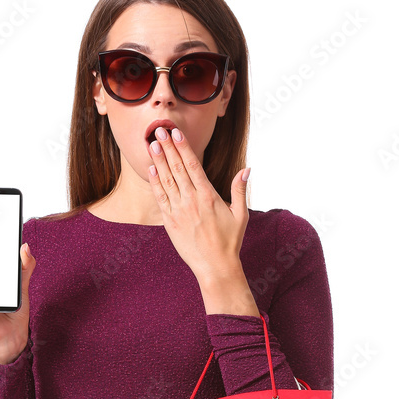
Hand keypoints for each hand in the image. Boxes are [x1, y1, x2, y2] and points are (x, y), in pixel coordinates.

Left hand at [147, 126, 250, 284]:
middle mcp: (192, 201)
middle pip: (177, 168)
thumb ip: (239, 190)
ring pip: (167, 180)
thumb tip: (247, 170)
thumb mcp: (240, 215)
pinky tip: (151, 169)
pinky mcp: (170, 222)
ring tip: (152, 144)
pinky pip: (161, 198)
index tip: (176, 133)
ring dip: (158, 161)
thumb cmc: (230, 241)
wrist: (215, 267)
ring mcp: (179, 211)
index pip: (193, 165)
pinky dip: (155, 183)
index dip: (183, 147)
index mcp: (208, 196)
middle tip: (159, 130)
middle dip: (167, 148)